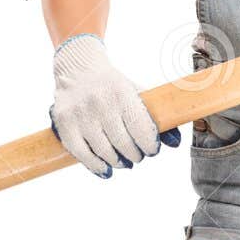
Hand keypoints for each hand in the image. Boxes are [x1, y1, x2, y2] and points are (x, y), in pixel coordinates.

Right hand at [49, 33, 179, 177]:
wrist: (78, 70)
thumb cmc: (112, 86)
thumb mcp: (135, 92)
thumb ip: (154, 116)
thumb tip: (175, 142)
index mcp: (121, 91)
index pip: (140, 127)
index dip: (149, 144)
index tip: (152, 149)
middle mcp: (99, 102)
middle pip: (122, 143)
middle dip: (135, 155)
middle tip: (137, 156)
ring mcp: (79, 114)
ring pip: (103, 151)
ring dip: (118, 162)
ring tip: (124, 161)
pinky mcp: (64, 124)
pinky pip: (82, 154)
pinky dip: (96, 166)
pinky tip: (106, 169)